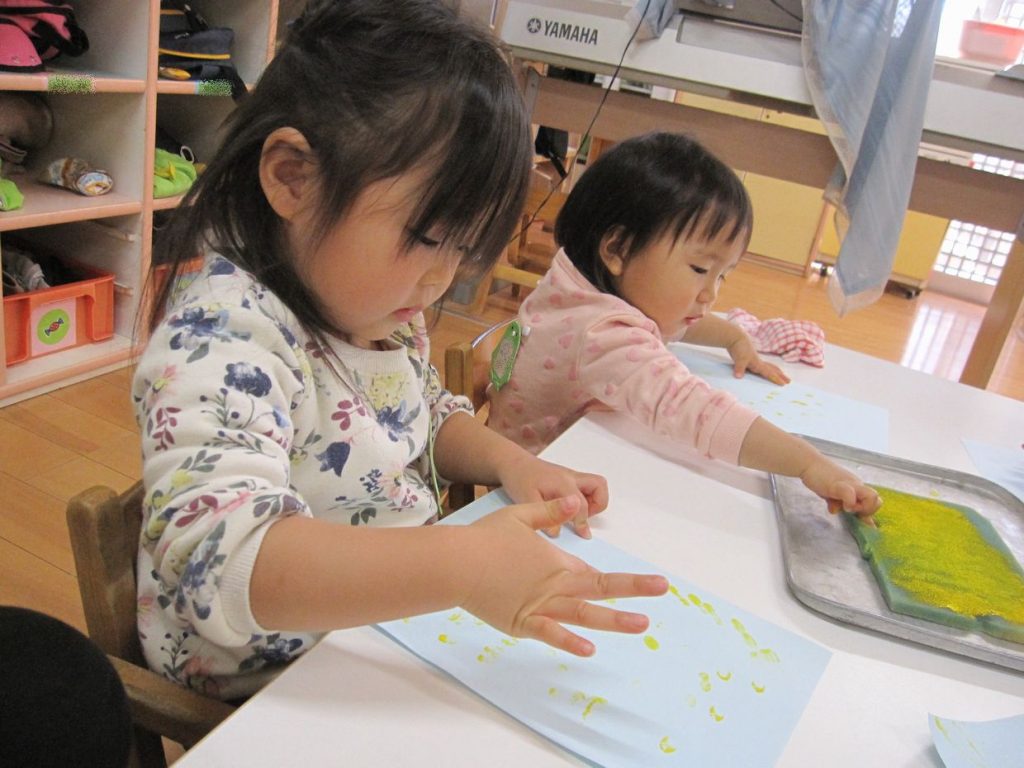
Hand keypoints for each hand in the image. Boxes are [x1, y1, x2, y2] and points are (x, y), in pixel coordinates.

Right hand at [464, 496, 668, 655]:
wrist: (456, 563)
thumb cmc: (485, 538)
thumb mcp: (520, 514)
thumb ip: (550, 511)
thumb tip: (576, 504)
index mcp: (556, 561)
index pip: (592, 573)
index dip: (615, 580)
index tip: (640, 584)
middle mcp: (554, 584)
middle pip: (600, 588)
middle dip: (633, 589)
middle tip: (662, 589)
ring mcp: (540, 606)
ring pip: (583, 614)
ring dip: (614, 619)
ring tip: (641, 624)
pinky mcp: (522, 623)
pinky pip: (550, 633)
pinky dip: (569, 641)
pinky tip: (589, 649)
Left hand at [497, 453, 608, 538]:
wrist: (513, 463)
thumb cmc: (519, 479)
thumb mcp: (526, 499)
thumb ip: (543, 515)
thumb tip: (557, 533)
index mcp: (562, 482)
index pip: (581, 504)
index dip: (583, 522)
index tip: (582, 535)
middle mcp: (571, 476)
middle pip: (599, 486)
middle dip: (597, 505)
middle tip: (581, 517)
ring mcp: (571, 475)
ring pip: (596, 485)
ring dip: (593, 501)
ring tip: (575, 512)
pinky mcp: (568, 477)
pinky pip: (586, 486)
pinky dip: (585, 498)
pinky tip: (568, 507)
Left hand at [727, 334, 789, 385]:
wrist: (736, 337)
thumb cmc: (739, 348)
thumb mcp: (739, 359)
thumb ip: (739, 368)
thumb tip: (738, 376)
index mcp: (758, 364)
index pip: (769, 373)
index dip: (776, 379)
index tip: (783, 384)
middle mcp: (759, 362)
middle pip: (772, 370)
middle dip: (781, 375)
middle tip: (789, 381)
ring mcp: (755, 360)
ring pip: (769, 367)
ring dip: (775, 371)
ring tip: (781, 374)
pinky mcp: (751, 359)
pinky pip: (762, 365)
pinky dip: (767, 368)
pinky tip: (765, 369)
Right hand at [800, 456, 880, 524]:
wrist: (808, 463)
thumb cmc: (819, 477)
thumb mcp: (830, 492)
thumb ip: (836, 501)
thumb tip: (836, 511)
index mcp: (856, 487)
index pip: (874, 501)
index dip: (867, 511)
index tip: (854, 515)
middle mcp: (857, 485)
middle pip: (876, 501)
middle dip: (866, 512)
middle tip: (850, 511)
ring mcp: (849, 484)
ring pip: (871, 497)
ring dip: (861, 508)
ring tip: (846, 508)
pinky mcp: (838, 484)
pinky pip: (850, 494)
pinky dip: (848, 503)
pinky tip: (836, 506)